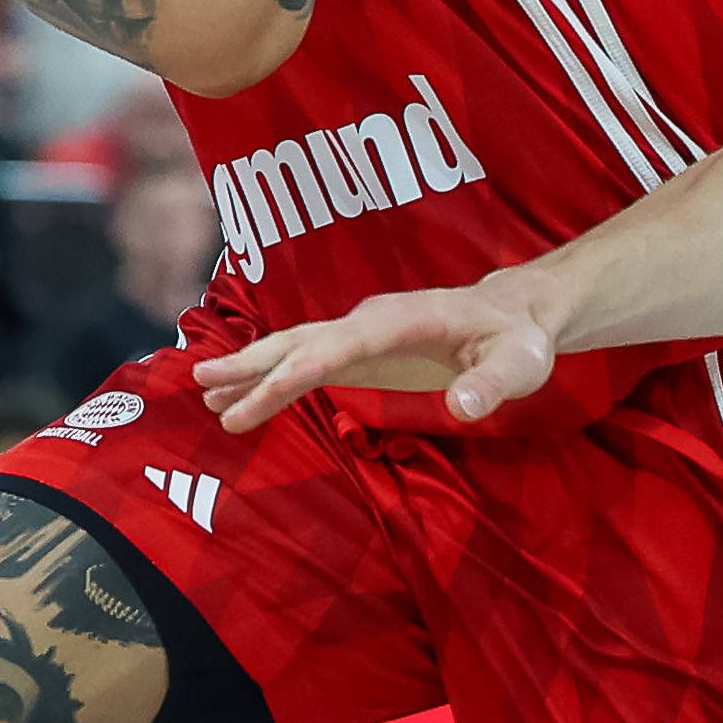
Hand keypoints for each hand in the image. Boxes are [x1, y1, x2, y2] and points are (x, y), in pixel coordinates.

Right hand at [193, 272, 564, 431]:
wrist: (516, 315)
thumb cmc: (518, 340)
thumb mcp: (520, 364)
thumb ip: (492, 384)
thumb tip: (462, 407)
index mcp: (408, 318)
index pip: (346, 343)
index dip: (302, 368)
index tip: (261, 394)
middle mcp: (376, 319)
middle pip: (306, 339)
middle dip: (256, 363)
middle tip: (204, 387)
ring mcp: (364, 331)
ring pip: (297, 345)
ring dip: (251, 367)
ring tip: (203, 393)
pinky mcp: (361, 349)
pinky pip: (306, 358)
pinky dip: (271, 373)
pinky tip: (239, 394)